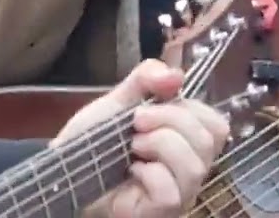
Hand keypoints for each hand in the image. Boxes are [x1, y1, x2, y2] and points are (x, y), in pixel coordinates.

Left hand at [54, 59, 229, 217]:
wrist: (62, 172)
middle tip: (137, 122)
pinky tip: (131, 173)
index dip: (189, 109)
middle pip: (209, 139)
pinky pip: (171, 193)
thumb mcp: (118, 101)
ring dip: (161, 144)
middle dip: (170, 119)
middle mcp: (189, 169)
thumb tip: (177, 75)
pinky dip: (149, 175)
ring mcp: (179, 194)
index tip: (150, 106)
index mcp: (187, 142)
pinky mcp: (160, 212)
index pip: (216, 125)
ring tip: (133, 147)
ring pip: (195, 167)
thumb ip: (146, 79)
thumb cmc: (92, 142)